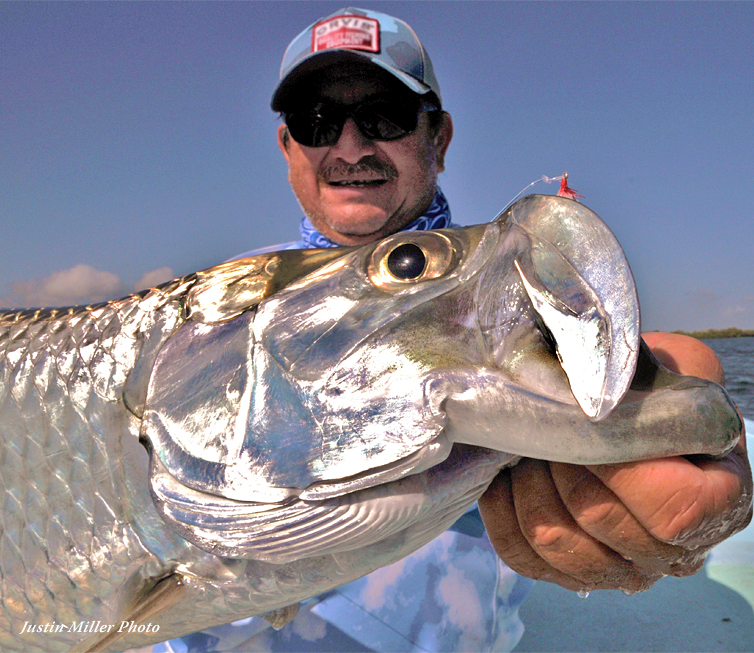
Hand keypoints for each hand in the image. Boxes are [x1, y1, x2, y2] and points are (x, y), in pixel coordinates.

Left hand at [478, 332, 752, 592]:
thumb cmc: (651, 393)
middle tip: (547, 428)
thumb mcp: (673, 371)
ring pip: (556, 544)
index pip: (672, 509)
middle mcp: (674, 552)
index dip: (618, 468)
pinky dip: (503, 511)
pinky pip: (522, 556)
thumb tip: (598, 382)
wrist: (626, 416)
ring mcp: (621, 569)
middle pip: (600, 522)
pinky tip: (506, 475)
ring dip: (528, 486)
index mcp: (717, 504)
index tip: (587, 425)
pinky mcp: (570, 573)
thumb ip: (654, 382)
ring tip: (526, 449)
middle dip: (561, 464)